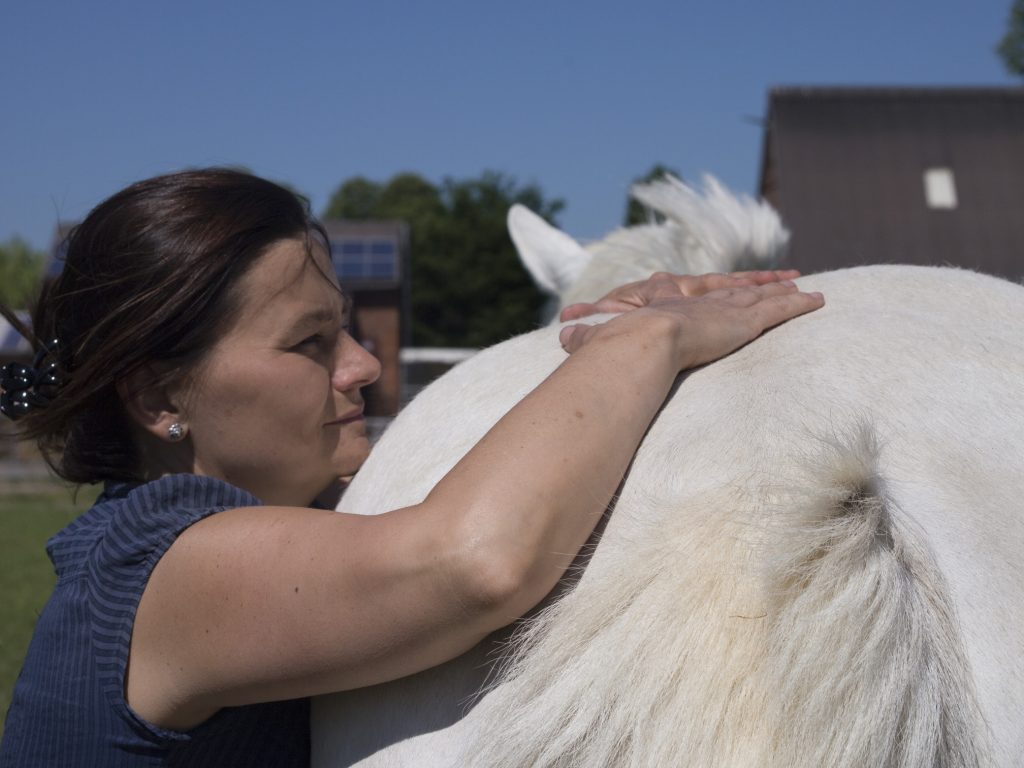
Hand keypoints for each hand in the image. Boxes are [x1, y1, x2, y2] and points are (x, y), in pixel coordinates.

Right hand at [559, 270, 802, 321]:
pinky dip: (798, 304)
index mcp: (669, 300)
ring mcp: (724, 307)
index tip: (726, 286)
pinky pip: (779, 310)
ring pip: (760, 294)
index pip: (696, 290)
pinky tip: (819, 299)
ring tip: (804, 284)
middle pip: (735, 285)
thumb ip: (587, 337)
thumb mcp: (599, 337)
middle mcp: (700, 298)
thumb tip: (562, 338)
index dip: (713, 287)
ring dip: (781, 289)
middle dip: (757, 281)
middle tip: (781, 275)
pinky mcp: (744, 320)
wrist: (639, 340)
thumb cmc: (616, 343)